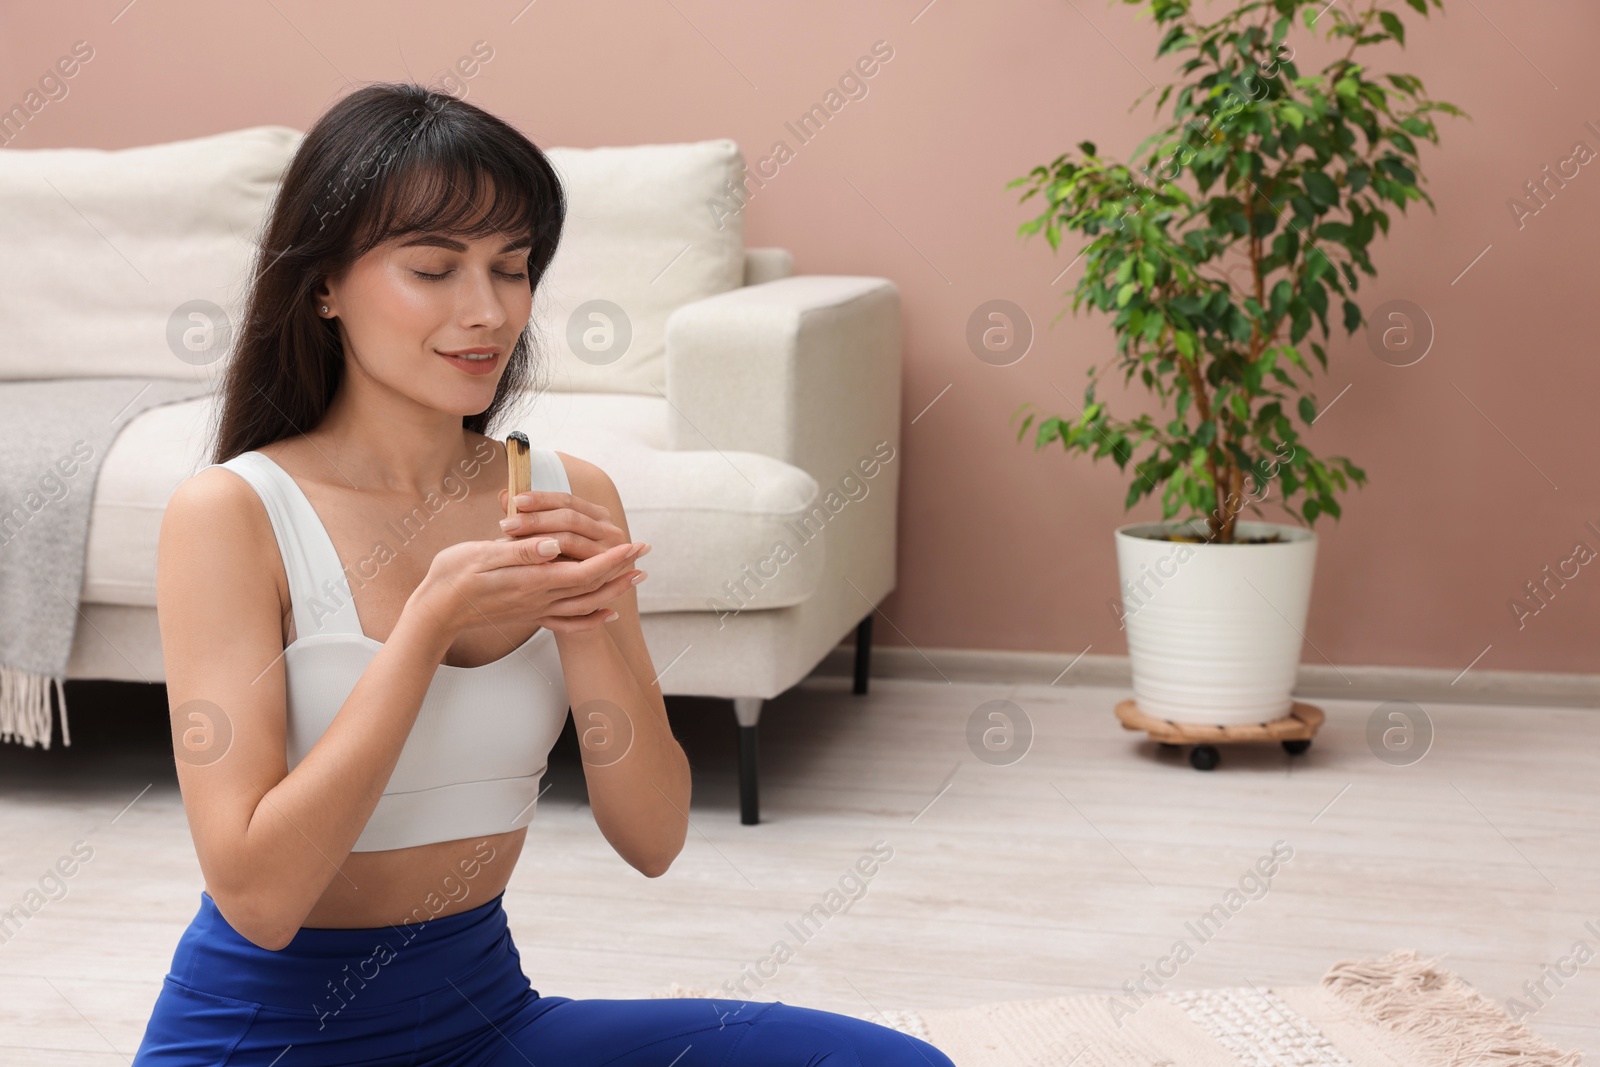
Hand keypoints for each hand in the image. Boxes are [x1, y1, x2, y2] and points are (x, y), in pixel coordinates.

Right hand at [417, 535, 647, 637]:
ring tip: (635, 577)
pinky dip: (593, 618)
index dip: (612, 558)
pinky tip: (606, 614)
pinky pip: (569, 622)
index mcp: (532, 581)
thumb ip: (522, 551)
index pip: (583, 571)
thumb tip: (556, 545)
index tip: (632, 544)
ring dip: (613, 590)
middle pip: (592, 587)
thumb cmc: (452, 577)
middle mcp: (539, 599)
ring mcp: (536, 610)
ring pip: (585, 604)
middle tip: (644, 552)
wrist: (435, 612)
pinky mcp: (530, 615)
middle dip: (621, 570)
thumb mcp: (482, 555)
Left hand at [496, 488, 642, 563]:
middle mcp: (609, 531)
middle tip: (507, 524)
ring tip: (510, 540)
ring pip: (570, 540)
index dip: (540, 500)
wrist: (576, 592)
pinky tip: (529, 563)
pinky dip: (552, 563)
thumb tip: (504, 496)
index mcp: (597, 515)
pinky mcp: (604, 577)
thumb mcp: (547, 532)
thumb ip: (528, 516)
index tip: (515, 501)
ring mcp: (609, 554)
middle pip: (569, 519)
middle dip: (536, 520)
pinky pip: (576, 570)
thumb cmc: (555, 558)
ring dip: (541, 539)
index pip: (566, 501)